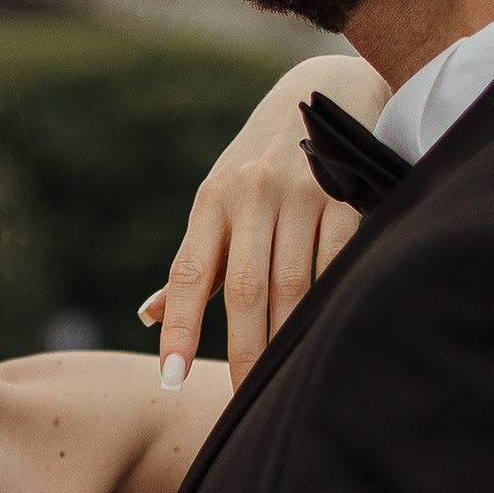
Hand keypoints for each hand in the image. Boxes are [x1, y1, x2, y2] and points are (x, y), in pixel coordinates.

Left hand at [140, 50, 384, 388]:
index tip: (169, 379)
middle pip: (243, 290)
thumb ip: (194, 262)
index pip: (187, 274)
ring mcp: (300, 194)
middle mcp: (251, 195)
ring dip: (286, 339)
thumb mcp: (219, 199)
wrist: (325, 89)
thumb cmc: (262, 162)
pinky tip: (328, 337)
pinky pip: (338, 261)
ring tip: (281, 385)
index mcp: (212, 202)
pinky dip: (331, 302)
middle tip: (239, 403)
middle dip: (242, 352)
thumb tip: (146, 317)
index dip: (177, 328)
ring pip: (291, 284)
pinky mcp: (347, 193)